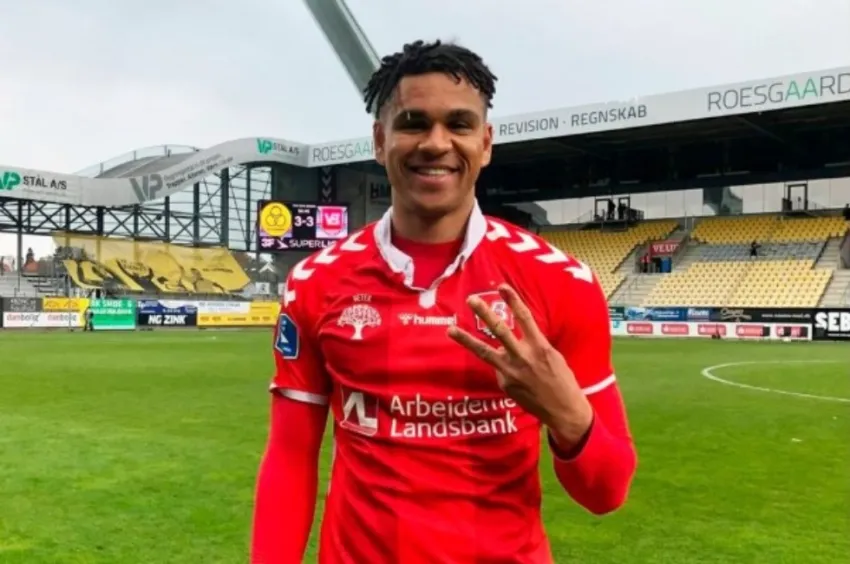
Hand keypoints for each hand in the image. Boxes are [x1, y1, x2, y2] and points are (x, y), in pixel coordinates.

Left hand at [447, 284, 592, 448]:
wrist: (563, 410)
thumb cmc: (561, 380)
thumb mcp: (552, 356)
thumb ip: (532, 345)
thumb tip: (509, 340)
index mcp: (540, 347)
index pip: (525, 318)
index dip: (513, 300)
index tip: (502, 286)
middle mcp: (523, 357)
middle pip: (500, 331)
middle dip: (484, 313)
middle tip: (471, 299)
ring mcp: (511, 372)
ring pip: (485, 352)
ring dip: (466, 340)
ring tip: (450, 330)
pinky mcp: (504, 384)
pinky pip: (499, 368)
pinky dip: (502, 365)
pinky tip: (516, 375)